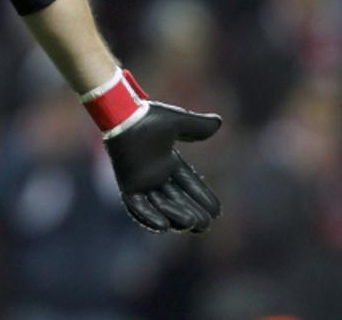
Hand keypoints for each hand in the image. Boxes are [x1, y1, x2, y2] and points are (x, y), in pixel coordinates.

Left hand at [104, 102, 221, 232]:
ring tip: (192, 222)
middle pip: (177, 199)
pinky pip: (136, 205)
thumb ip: (197, 126)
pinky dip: (147, 216)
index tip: (217, 211)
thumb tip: (218, 123)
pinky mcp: (127, 183)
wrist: (123, 115)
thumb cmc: (147, 116)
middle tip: (206, 223)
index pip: (189, 183)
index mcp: (167, 160)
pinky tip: (163, 226)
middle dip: (192, 212)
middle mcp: (155, 173)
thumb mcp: (178, 122)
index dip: (203, 197)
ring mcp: (141, 180)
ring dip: (176, 215)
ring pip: (161, 205)